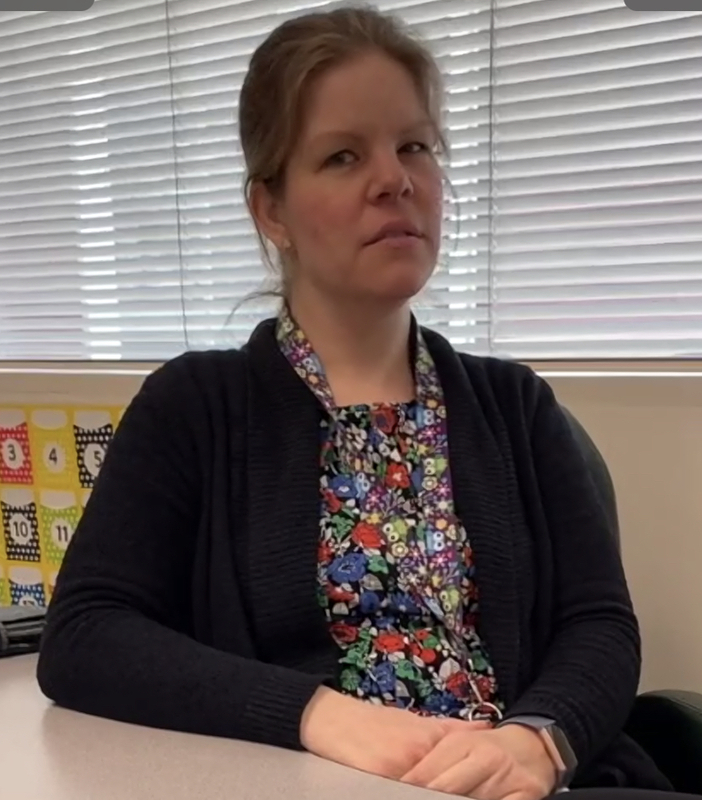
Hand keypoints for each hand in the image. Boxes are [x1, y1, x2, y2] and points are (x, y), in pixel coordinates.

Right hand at [300, 687, 489, 779]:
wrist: (332, 718)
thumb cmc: (374, 721)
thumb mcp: (414, 720)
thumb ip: (450, 728)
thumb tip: (486, 727)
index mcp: (430, 741)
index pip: (459, 774)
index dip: (469, 787)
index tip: (479, 794)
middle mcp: (418, 754)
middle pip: (445, 788)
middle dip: (452, 793)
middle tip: (461, 795)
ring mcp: (398, 769)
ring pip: (426, 794)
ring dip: (431, 795)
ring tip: (433, 795)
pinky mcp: (377, 781)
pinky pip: (399, 796)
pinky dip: (407, 796)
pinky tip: (410, 796)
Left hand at [401, 722, 557, 798]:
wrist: (532, 747)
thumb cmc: (486, 750)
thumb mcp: (457, 748)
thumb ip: (431, 767)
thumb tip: (403, 785)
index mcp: (460, 744)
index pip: (425, 775)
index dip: (407, 790)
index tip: (393, 795)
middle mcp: (483, 757)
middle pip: (445, 790)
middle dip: (427, 798)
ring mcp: (506, 777)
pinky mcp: (525, 794)